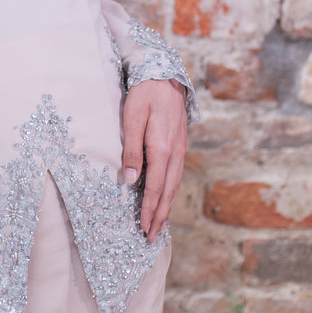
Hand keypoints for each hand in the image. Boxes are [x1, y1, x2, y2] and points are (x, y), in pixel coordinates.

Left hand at [121, 78, 187, 241]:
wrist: (164, 75)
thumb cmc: (144, 95)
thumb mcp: (131, 118)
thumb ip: (132, 149)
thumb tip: (131, 180)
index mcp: (162, 148)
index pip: (155, 187)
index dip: (149, 209)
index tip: (144, 227)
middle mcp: (175, 152)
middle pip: (168, 192)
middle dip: (160, 216)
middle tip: (152, 237)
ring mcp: (180, 149)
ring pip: (175, 185)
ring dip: (167, 207)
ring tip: (160, 225)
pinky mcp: (179, 144)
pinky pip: (177, 174)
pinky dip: (171, 192)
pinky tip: (165, 198)